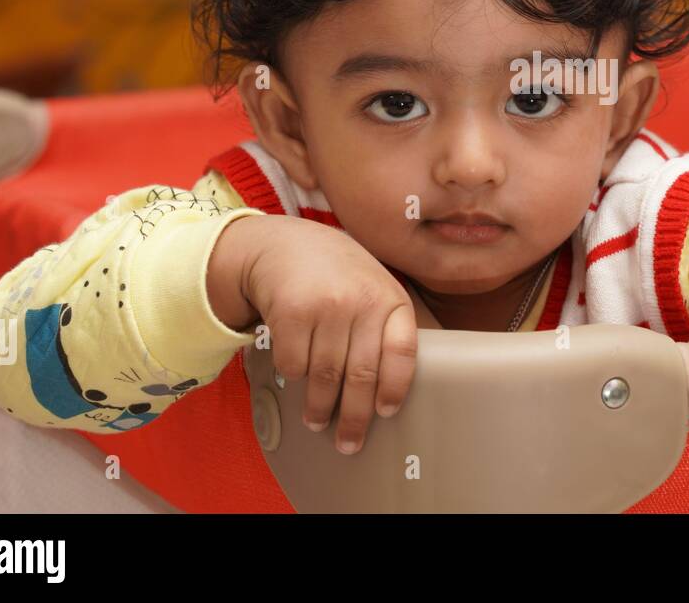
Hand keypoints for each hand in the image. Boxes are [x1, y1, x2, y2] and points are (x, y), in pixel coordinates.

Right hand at [211, 214, 417, 454]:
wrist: (285, 245)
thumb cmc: (338, 277)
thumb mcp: (375, 288)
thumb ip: (387, 327)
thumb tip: (395, 387)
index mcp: (391, 298)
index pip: (402, 353)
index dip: (395, 388)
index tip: (386, 413)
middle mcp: (363, 301)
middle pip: (361, 375)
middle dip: (354, 418)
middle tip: (349, 443)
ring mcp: (327, 306)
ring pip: (325, 377)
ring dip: (320, 408)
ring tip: (318, 421)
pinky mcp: (291, 312)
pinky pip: (294, 365)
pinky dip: (294, 376)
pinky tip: (297, 374)